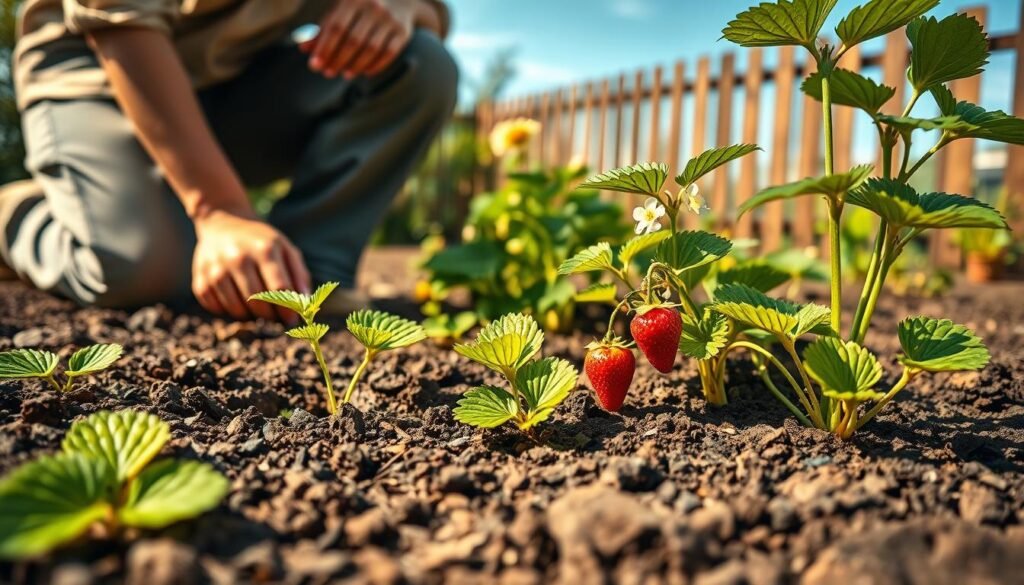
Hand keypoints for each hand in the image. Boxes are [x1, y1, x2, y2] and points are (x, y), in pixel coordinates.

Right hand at [191, 210, 310, 323]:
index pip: (279, 288)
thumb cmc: (261, 240)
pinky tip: (236, 301)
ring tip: (256, 308)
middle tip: (274, 316)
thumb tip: (304, 305)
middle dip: (270, 315)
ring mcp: (215, 269)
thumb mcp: (285, 248)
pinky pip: (216, 309)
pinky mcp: (200, 279)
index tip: (292, 319)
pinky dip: (229, 312)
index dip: (288, 309)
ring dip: (250, 316)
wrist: (223, 221)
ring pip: (236, 309)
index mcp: (264, 249)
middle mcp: (238, 258)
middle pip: (258, 302)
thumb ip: (299, 275)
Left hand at [301, 0, 416, 78]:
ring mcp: (390, 19)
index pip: (336, 27)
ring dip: (355, 65)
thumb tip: (304, 48)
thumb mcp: (342, 8)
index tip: (315, 65)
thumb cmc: (362, 4)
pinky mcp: (403, 31)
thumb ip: (323, 27)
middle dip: (338, 60)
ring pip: (371, 49)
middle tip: (328, 73)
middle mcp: (374, 6)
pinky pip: (388, 54)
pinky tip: (364, 72)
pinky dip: (375, 66)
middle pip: (353, 40)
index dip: (324, 48)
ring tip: (345, 74)